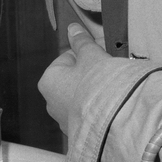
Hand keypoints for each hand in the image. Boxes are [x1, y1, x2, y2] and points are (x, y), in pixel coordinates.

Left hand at [38, 24, 108, 139]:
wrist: (111, 122)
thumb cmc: (97, 84)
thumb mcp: (91, 56)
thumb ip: (81, 42)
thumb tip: (72, 27)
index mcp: (48, 80)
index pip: (68, 58)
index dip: (87, 54)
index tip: (102, 54)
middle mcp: (50, 102)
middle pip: (73, 78)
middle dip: (91, 72)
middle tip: (109, 69)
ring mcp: (64, 121)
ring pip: (81, 97)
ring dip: (94, 90)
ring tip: (113, 87)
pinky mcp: (79, 134)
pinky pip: (88, 114)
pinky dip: (98, 108)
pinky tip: (111, 104)